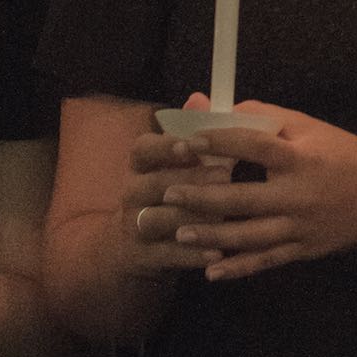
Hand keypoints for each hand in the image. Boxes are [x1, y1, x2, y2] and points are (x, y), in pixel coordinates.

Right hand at [120, 99, 231, 275]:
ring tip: (223, 213)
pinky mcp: (141, 258)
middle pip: (154, 184)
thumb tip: (201, 98)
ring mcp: (133, 226)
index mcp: (141, 166)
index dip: (165, 146)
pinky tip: (217, 252)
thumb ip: (190, 132)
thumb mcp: (175, 163)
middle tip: (225, 175)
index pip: (143, 149)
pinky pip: (165, 255)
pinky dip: (191, 254)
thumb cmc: (167, 191)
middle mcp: (131, 193)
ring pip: (157, 220)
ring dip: (190, 216)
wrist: (131, 248)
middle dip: (189, 179)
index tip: (191, 145)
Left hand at [159, 106, 356, 283]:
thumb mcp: (311, 128)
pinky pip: (265, 261)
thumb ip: (268, 119)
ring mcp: (299, 225)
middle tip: (168, 195)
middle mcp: (298, 193)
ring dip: (211, 237)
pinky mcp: (302, 250)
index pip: (255, 146)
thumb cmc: (343, 154)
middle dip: (202, 197)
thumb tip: (224, 111)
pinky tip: (211, 272)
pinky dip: (238, 268)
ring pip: (248, 236)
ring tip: (180, 233)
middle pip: (242, 198)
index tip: (189, 141)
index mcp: (301, 157)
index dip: (221, 141)